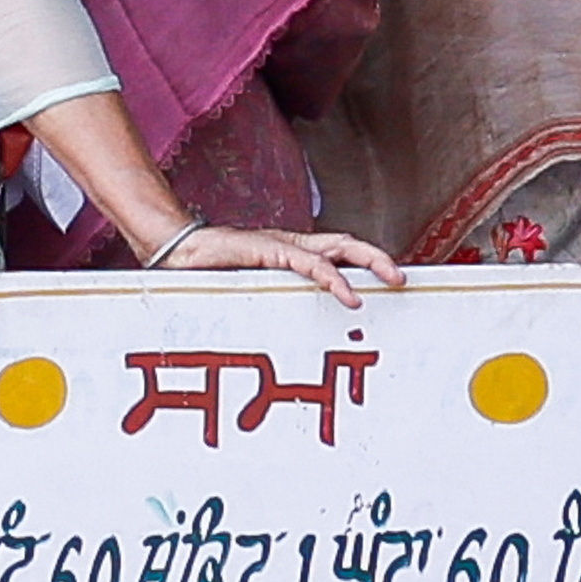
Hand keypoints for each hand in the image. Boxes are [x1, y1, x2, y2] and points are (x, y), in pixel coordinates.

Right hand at [154, 221, 405, 308]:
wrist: (176, 251)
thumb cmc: (208, 274)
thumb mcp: (251, 293)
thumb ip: (273, 303)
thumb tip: (287, 336)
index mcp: (289, 253)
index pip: (337, 252)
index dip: (365, 261)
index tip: (387, 279)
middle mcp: (292, 246)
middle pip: (348, 245)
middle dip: (379, 260)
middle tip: (404, 279)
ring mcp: (283, 246)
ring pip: (339, 247)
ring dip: (371, 262)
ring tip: (393, 279)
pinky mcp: (271, 251)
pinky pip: (310, 263)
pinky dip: (334, 278)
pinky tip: (349, 294)